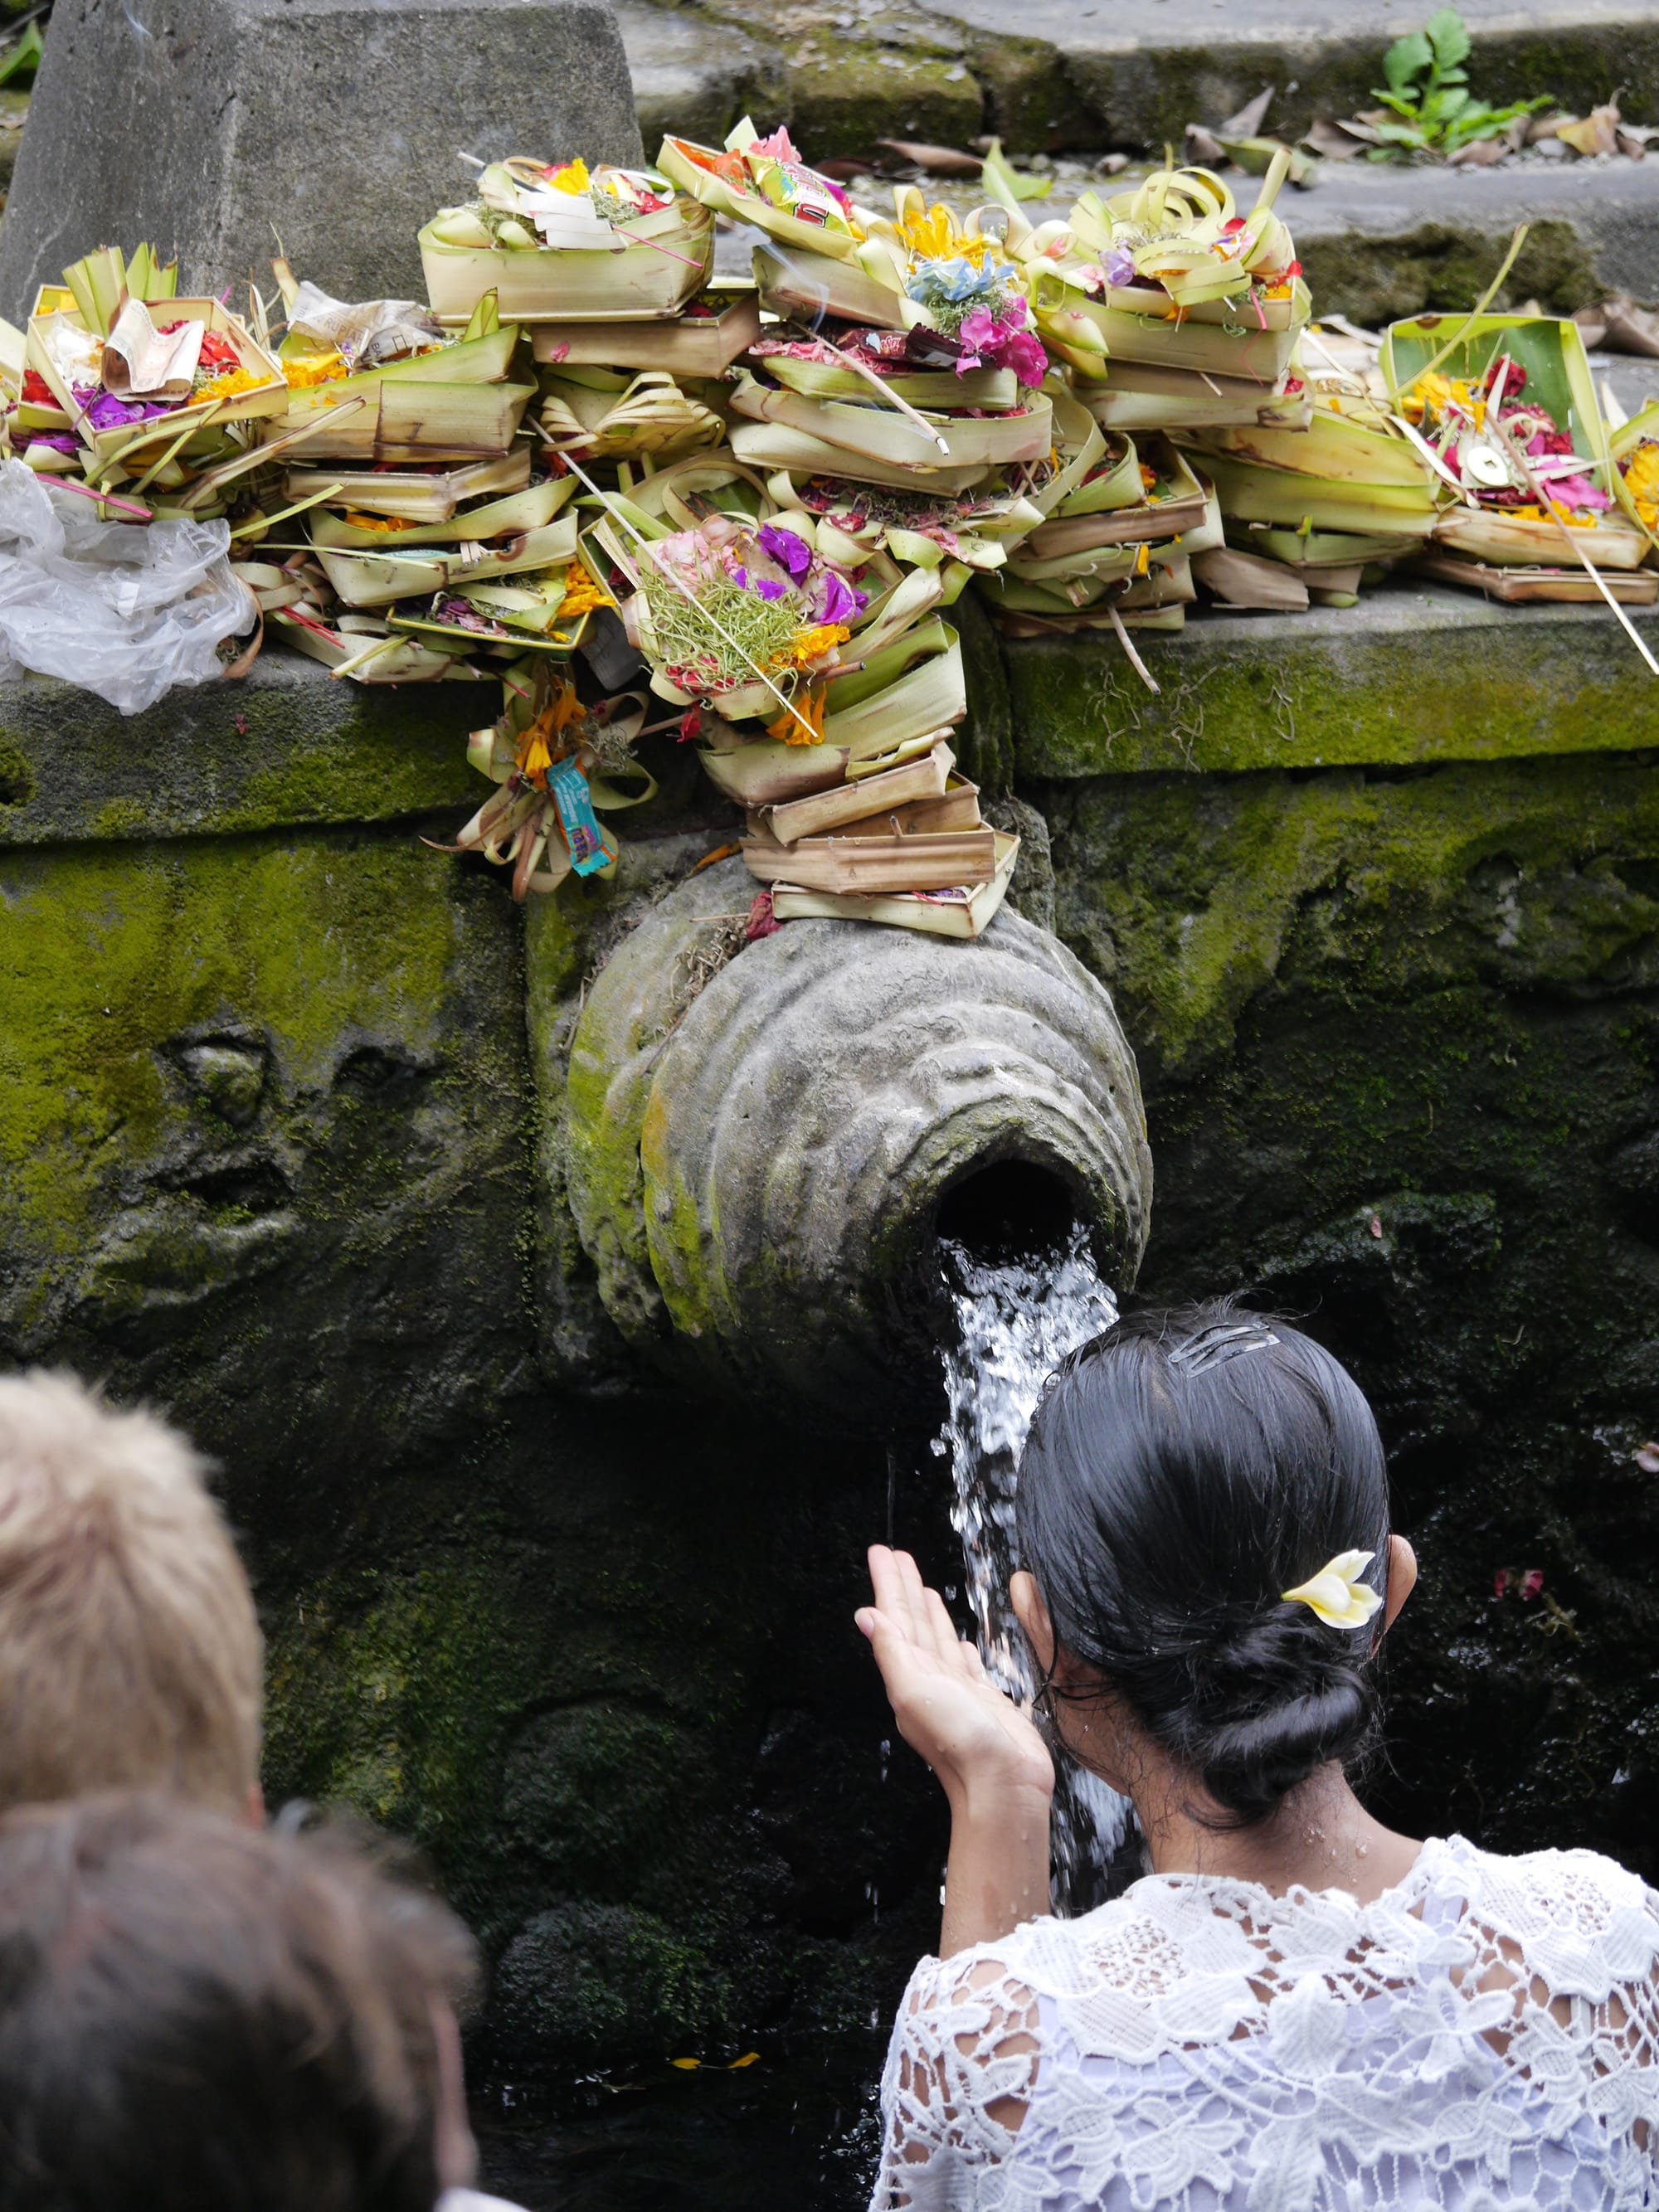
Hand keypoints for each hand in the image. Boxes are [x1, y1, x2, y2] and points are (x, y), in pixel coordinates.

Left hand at [856, 1545, 1053, 1813]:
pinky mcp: (985, 1701)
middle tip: (898, 1556)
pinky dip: (960, 1647)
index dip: (888, 1584)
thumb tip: (865, 1617)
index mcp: (909, 1673)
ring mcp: (956, 1690)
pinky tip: (959, 1639)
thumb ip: (891, 1651)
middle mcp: (929, 1679)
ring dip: (930, 1612)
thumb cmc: (960, 1742)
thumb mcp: (915, 1690)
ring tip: (924, 1588)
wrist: (1003, 1786)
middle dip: (905, 1589)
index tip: (881, 1553)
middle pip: (914, 1622)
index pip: (894, 1617)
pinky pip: (968, 1665)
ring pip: (939, 1639)